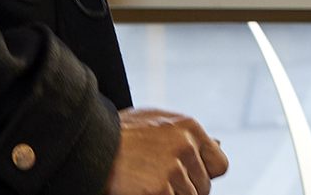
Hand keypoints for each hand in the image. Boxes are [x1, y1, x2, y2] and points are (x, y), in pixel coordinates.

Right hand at [106, 109, 228, 194]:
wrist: (91, 144)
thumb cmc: (121, 134)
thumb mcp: (157, 122)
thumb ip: (188, 134)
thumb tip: (219, 144)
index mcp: (190, 128)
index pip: (220, 164)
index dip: (204, 174)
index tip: (187, 175)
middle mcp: (186, 147)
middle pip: (204, 187)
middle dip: (186, 188)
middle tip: (160, 179)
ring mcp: (173, 169)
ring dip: (172, 194)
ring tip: (148, 182)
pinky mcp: (160, 190)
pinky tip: (143, 189)